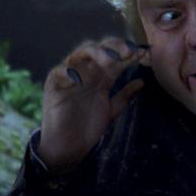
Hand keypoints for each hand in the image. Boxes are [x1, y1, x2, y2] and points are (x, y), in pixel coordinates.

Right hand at [37, 38, 147, 174]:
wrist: (69, 147)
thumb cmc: (88, 127)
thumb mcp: (111, 110)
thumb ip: (124, 96)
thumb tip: (142, 82)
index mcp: (101, 77)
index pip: (114, 57)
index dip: (127, 53)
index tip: (141, 53)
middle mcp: (86, 73)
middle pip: (99, 50)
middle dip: (114, 47)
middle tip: (128, 52)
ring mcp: (69, 77)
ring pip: (79, 55)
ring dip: (94, 54)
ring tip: (109, 60)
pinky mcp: (53, 87)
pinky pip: (58, 73)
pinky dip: (67, 72)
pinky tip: (79, 77)